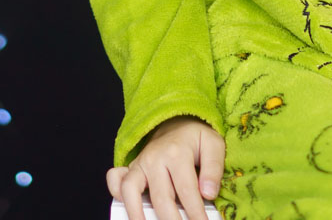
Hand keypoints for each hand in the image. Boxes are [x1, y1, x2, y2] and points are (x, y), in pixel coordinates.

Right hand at [107, 116, 225, 219]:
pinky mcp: (131, 167)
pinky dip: (116, 194)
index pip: (186, 190)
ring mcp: (140, 163)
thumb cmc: (196, 138)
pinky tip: (127, 208)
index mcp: (178, 153)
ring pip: (131, 191)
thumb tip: (208, 193)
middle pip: (161, 198)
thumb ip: (214, 168)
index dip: (195, 212)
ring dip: (137, 214)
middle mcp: (155, 158)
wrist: (177, 122)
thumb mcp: (213, 144)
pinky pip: (116, 180)